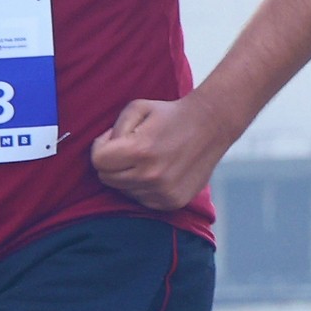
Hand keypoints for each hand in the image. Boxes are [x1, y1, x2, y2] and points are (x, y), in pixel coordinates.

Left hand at [91, 96, 228, 209]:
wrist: (211, 126)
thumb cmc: (170, 114)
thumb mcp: (137, 107)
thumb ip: (114, 129)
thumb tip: (105, 149)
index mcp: (139, 150)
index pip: (98, 162)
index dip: (101, 148)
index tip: (113, 140)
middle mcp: (150, 175)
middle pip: (107, 179)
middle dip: (112, 163)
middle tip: (129, 149)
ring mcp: (162, 192)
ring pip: (123, 191)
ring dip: (128, 176)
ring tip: (147, 159)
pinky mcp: (171, 202)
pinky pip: (141, 200)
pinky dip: (143, 187)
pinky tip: (157, 171)